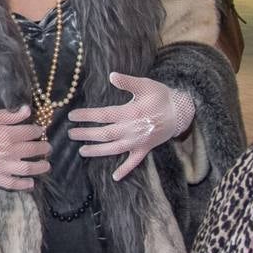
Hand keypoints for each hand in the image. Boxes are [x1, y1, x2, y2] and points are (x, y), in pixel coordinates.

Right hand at [0, 105, 51, 190]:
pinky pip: (14, 183)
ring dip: (41, 167)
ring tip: (46, 165)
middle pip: (34, 150)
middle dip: (44, 148)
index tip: (39, 131)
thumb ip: (10, 115)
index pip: (31, 132)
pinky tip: (31, 183)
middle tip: (47, 148)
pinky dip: (24, 184)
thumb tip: (27, 110)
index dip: (38, 131)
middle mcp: (10, 151)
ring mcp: (4, 166)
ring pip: (29, 168)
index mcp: (8, 134)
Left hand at [67, 73, 196, 180]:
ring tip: (82, 151)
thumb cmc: (162, 96)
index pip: (102, 115)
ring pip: (113, 149)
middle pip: (104, 134)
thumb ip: (128, 81)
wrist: (181, 112)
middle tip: (71, 134)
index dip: (86, 116)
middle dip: (86, 134)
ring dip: (97, 151)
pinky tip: (115, 177)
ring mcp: (138, 142)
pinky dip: (125, 170)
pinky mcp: (145, 149)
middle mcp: (131, 129)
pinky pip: (134, 162)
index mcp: (129, 113)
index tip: (71, 116)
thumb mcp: (146, 85)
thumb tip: (111, 75)